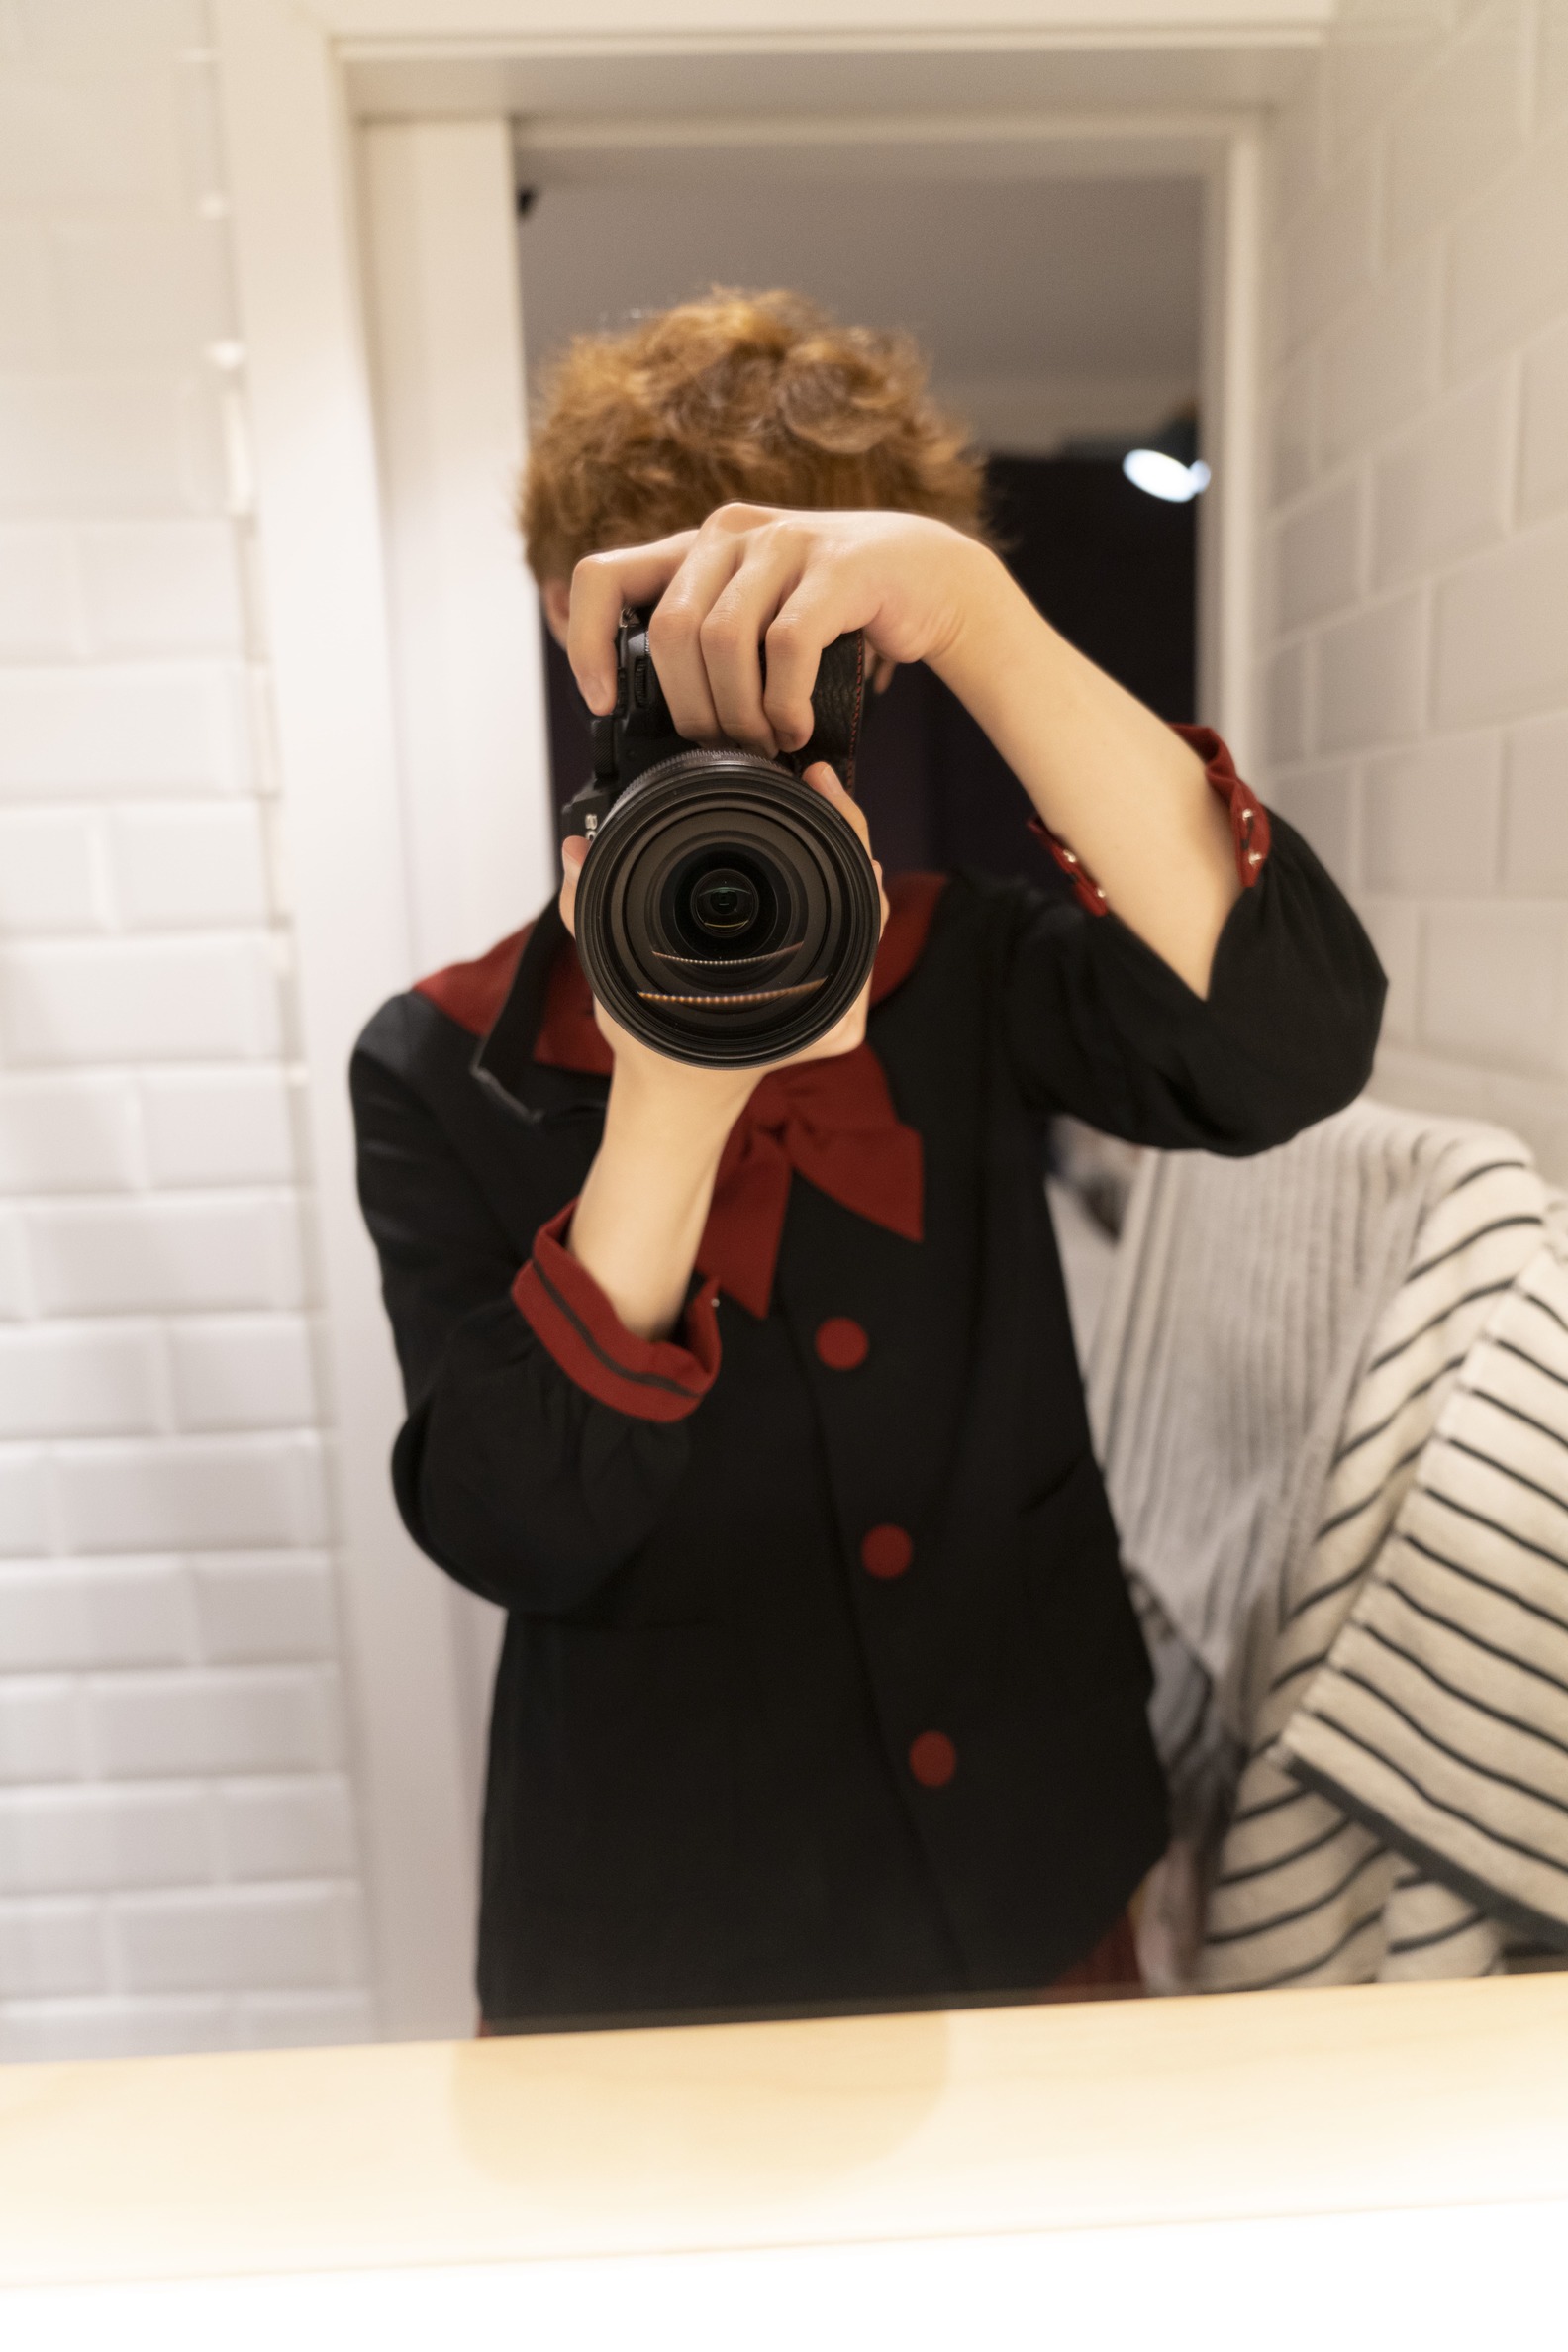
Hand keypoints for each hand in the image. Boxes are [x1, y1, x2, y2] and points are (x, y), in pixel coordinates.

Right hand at [557, 757, 888, 1105]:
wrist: (679, 1099)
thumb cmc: (658, 1051)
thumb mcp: (619, 981)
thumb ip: (587, 914)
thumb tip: (577, 851)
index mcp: (796, 1003)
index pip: (850, 902)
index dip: (844, 832)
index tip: (824, 786)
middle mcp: (827, 1004)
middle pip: (864, 898)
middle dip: (846, 833)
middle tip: (823, 783)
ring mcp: (834, 1003)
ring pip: (861, 912)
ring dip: (844, 858)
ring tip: (825, 804)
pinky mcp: (828, 996)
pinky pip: (848, 929)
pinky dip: (838, 886)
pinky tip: (825, 850)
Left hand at [566, 503, 1003, 757]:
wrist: (932, 579)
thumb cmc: (834, 612)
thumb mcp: (756, 619)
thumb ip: (705, 644)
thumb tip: (643, 719)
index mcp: (696, 548)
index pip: (602, 577)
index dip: (585, 644)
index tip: (603, 704)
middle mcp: (731, 533)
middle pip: (669, 632)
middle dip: (691, 708)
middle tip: (725, 748)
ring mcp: (785, 542)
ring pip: (722, 640)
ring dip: (739, 713)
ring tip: (766, 744)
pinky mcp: (839, 565)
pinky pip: (786, 645)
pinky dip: (784, 703)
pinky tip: (797, 728)